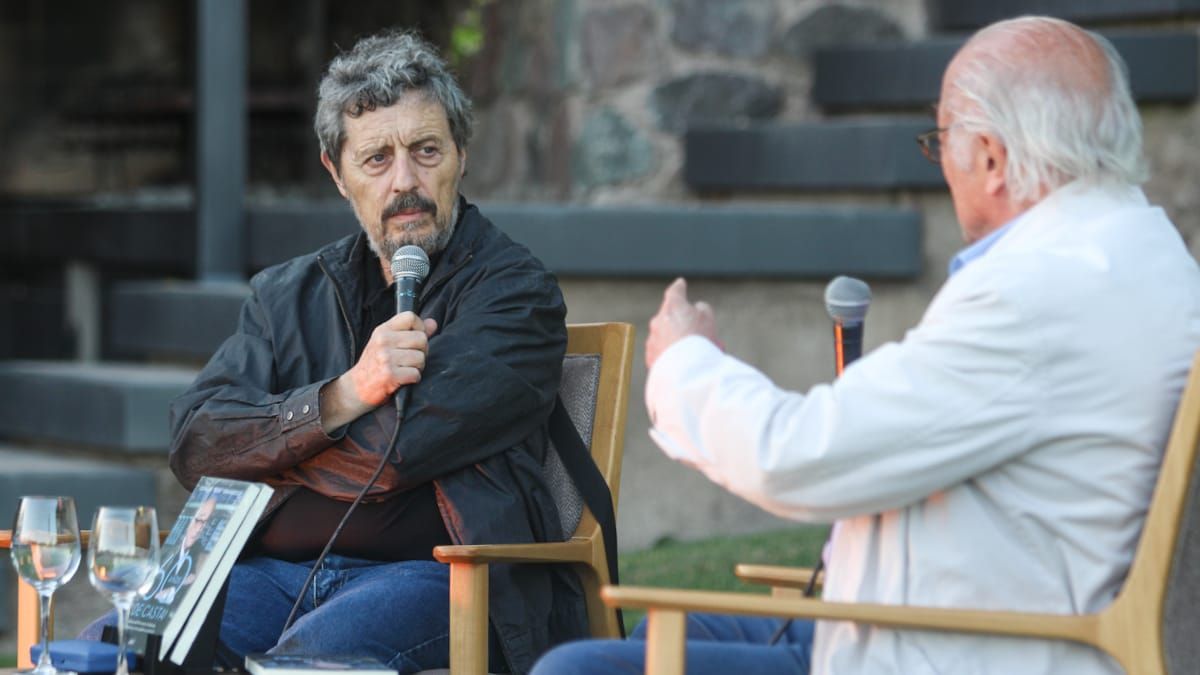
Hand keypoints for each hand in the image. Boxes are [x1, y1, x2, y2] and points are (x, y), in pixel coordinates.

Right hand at [321, 312, 437, 429]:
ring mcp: (386, 357)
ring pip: (421, 357)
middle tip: (409, 360)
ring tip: (404, 369)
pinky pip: (416, 374)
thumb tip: (432, 323)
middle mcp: (383, 341)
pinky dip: (413, 379)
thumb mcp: (387, 343)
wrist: (356, 388)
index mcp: (383, 330)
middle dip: (421, 352)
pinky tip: (403, 379)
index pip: (410, 317)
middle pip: (421, 338)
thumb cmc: (374, 365)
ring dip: (418, 367)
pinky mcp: (390, 374)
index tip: (415, 339)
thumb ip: (411, 332)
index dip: (420, 328)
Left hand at [646, 278, 720, 369]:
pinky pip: (661, 353)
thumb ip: (701, 310)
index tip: (680, 283)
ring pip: (665, 337)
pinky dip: (670, 356)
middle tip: (697, 335)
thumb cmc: (700, 340)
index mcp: (672, 306)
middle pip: (670, 319)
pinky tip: (683, 364)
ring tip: (694, 355)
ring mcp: (652, 339)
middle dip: (681, 325)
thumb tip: (695, 310)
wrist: (685, 369)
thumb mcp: (708, 319)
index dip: (679, 288)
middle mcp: (658, 320)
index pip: (675, 292)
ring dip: (676, 342)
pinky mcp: (651, 357)